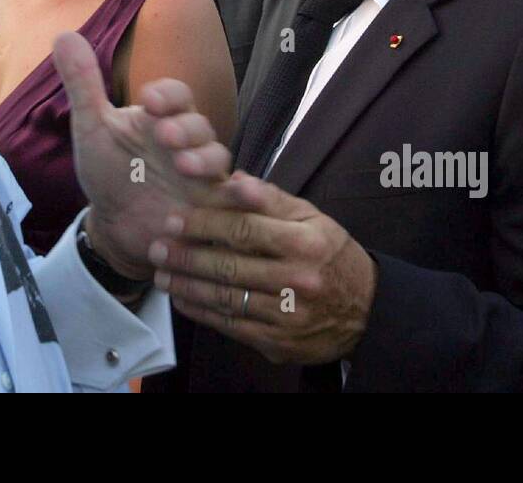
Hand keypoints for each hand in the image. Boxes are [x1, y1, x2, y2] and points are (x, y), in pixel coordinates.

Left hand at [53, 31, 232, 280]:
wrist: (118, 228)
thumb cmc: (109, 172)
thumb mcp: (93, 130)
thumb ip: (82, 85)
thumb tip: (63, 34)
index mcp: (162, 117)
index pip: (176, 95)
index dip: (167, 95)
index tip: (148, 100)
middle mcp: (189, 142)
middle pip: (199, 125)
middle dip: (185, 128)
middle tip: (164, 136)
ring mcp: (203, 174)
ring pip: (218, 158)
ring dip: (204, 159)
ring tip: (184, 166)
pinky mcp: (212, 207)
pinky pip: (235, 197)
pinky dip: (242, 193)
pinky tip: (239, 193)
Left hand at [148, 172, 377, 364]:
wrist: (365, 310)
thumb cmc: (329, 254)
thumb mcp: (310, 217)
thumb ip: (270, 199)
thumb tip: (234, 179)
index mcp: (306, 242)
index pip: (245, 229)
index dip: (204, 224)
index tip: (174, 219)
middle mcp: (298, 280)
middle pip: (230, 267)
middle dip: (186, 257)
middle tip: (157, 248)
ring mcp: (289, 315)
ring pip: (226, 299)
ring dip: (187, 286)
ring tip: (161, 274)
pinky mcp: (279, 342)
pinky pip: (232, 326)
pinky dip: (202, 312)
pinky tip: (182, 299)